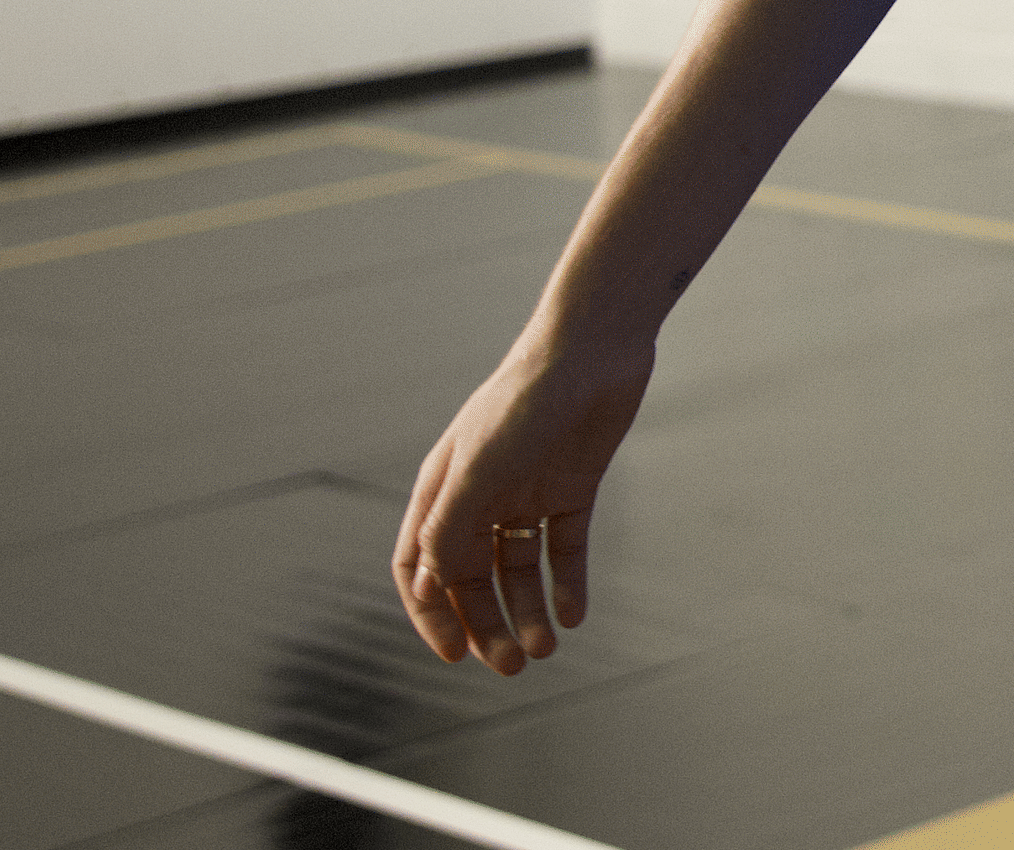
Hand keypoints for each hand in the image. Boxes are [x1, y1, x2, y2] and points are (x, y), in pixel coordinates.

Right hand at [391, 333, 652, 674]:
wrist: (593, 347)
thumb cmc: (524, 398)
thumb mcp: (479, 468)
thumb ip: (449, 527)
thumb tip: (427, 586)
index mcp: (444, 489)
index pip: (419, 566)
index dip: (430, 613)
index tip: (453, 654)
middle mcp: (482, 495)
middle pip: (472, 578)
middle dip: (487, 624)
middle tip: (512, 666)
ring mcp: (527, 492)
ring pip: (518, 569)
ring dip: (527, 612)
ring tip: (545, 648)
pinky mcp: (573, 486)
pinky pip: (565, 547)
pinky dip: (567, 583)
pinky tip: (573, 615)